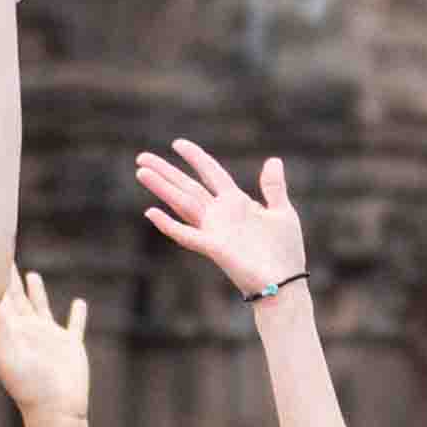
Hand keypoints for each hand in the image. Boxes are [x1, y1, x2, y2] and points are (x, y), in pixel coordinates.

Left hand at [0, 270, 93, 426]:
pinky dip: (78, 315)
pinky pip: (75, 326)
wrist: (55, 411)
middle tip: (3, 253)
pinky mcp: (71, 347)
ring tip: (32, 275)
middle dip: (10, 277)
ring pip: (41, 307)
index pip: (0, 298)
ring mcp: (49, 338)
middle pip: (16, 297)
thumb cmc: (28, 388)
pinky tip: (80, 303)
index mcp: (10, 331)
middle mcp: (28, 331)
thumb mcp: (8, 354)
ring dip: (37, 291)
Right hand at [133, 141, 306, 293]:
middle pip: (188, 187)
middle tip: (141, 157)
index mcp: (237, 203)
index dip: (195, 157)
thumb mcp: (282, 212)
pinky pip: (187, 235)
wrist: (285, 283)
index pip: (211, 173)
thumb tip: (272, 159)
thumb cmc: (285, 252)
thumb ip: (274, 187)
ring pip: (182, 204)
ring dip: (162, 188)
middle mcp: (221, 214)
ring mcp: (215, 231)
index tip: (177, 143)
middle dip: (166, 171)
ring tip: (141, 172)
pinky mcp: (214, 248)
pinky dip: (169, 225)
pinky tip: (150, 212)